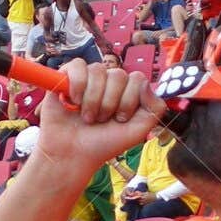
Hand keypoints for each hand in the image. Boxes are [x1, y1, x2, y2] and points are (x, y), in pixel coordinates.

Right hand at [32, 58, 162, 178]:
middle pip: (118, 75)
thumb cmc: (103, 144)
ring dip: (93, 99)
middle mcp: (108, 83)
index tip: (119, 119)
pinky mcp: (66, 77)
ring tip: (86, 117)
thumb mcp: (138, 131)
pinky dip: (77, 84)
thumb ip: (154, 108)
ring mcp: (88, 79)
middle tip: (100, 120)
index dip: (129, 100)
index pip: (137, 79)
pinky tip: (73, 102)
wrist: (73, 154)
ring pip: (98, 70)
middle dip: (110, 102)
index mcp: (127, 92)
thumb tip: (146, 83)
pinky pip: (77, 65)